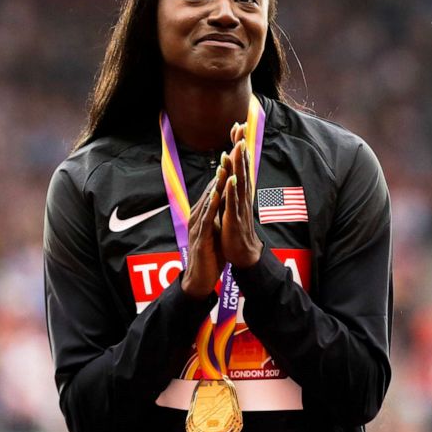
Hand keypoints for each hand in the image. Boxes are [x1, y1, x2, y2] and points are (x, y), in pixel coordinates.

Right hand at [180, 166, 227, 298]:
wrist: (200, 278)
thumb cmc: (210, 254)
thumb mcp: (215, 230)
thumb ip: (218, 215)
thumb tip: (226, 201)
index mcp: (202, 214)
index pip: (214, 189)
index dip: (224, 172)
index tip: (233, 156)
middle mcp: (197, 216)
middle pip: (210, 190)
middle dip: (220, 172)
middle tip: (228, 153)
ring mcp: (197, 226)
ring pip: (208, 201)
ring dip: (216, 185)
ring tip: (224, 168)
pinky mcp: (201, 237)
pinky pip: (207, 218)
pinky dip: (212, 205)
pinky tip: (217, 195)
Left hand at [221, 124, 262, 268]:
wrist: (243, 252)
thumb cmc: (237, 227)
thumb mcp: (232, 202)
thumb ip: (232, 186)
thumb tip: (230, 169)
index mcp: (240, 190)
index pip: (240, 163)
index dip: (239, 145)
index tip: (238, 127)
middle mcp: (242, 194)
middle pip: (242, 167)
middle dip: (240, 147)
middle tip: (240, 128)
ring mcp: (239, 205)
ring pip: (239, 181)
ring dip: (237, 164)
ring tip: (237, 147)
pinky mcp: (234, 218)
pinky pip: (232, 203)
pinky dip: (231, 191)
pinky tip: (229, 179)